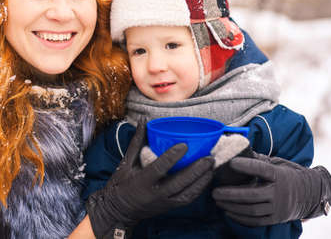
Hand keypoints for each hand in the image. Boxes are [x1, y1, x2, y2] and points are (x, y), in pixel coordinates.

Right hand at [86, 119, 214, 237]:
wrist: (119, 211)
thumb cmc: (121, 184)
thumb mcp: (126, 162)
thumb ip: (137, 141)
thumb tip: (143, 120)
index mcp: (141, 181)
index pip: (158, 168)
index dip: (172, 157)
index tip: (184, 145)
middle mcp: (154, 194)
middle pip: (179, 182)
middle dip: (196, 170)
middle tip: (209, 157)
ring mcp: (163, 202)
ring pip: (187, 193)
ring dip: (202, 180)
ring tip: (211, 166)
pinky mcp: (169, 207)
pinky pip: (188, 198)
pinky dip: (199, 188)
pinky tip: (206, 177)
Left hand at [212, 153, 330, 225]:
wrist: (310, 194)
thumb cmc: (288, 174)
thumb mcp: (278, 163)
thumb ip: (260, 160)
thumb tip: (238, 150)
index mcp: (279, 175)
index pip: (262, 170)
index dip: (247, 166)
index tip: (231, 163)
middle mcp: (279, 192)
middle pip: (253, 195)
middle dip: (231, 194)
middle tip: (214, 191)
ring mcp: (278, 208)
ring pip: (252, 210)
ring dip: (232, 207)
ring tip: (218, 201)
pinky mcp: (276, 219)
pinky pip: (256, 221)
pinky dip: (240, 218)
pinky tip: (228, 212)